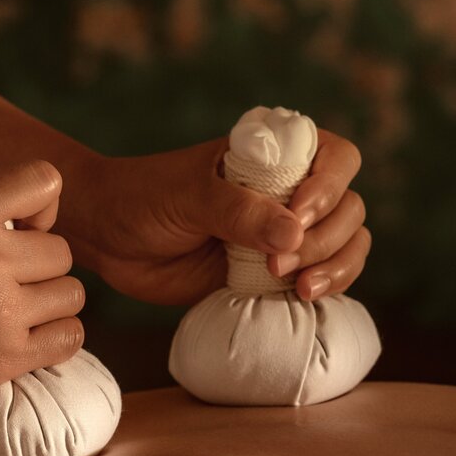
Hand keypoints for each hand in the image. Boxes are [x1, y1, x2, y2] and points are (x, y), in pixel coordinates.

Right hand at [0, 160, 84, 415]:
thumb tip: (29, 222)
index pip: (46, 183)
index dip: (40, 209)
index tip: (24, 230)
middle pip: (62, 252)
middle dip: (39, 267)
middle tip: (6, 286)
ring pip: (71, 295)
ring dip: (49, 305)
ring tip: (13, 315)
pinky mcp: (4, 358)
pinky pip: (69, 337)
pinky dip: (55, 338)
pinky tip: (27, 340)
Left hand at [77, 131, 369, 306]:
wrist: (107, 236)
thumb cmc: (143, 198)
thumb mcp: (189, 196)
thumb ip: (237, 212)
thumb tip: (294, 234)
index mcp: (274, 156)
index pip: (337, 157)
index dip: (330, 186)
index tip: (298, 216)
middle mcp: (287, 193)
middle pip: (348, 208)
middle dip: (327, 238)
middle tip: (278, 262)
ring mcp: (282, 235)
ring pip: (345, 245)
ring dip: (337, 267)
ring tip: (300, 288)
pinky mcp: (270, 273)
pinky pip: (319, 280)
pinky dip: (325, 290)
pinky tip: (302, 299)